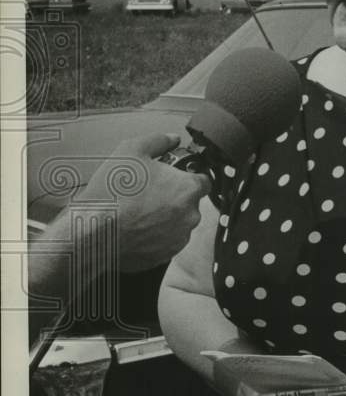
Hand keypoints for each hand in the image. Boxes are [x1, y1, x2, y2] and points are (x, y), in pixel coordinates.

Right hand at [81, 133, 210, 271]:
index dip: (189, 176)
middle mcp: (189, 216)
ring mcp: (178, 239)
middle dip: (174, 197)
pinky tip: (136, 227)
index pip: (204, 181)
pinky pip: (165, 242)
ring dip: (165, 218)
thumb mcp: (132, 150)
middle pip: (189, 203)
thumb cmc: (112, 193)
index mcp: (187, 189)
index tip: (175, 177)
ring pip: (178, 224)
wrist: (93, 231)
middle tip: (149, 192)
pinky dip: (154, 236)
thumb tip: (171, 139)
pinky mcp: (164, 256)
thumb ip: (158, 141)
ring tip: (139, 211)